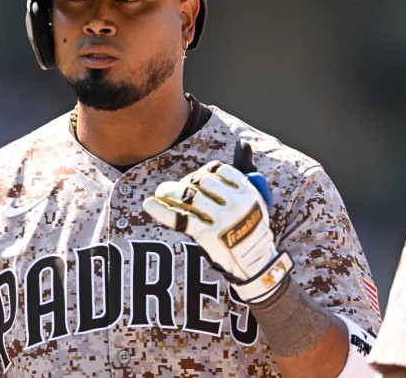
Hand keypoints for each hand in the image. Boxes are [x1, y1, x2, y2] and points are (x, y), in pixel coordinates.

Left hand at [143, 140, 291, 302]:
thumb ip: (246, 170)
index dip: (203, 173)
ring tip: (161, 193)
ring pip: (188, 196)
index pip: (217, 169)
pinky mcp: (207, 235)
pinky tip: (149, 204)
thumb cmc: (252, 226)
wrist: (255, 263)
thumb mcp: (256, 197)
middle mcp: (235, 202)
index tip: (196, 180)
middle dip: (185, 182)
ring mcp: (221, 219)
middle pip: (199, 180)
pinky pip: (179, 218)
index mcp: (247, 190)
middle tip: (174, 188)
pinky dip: (161, 210)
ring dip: (170, 192)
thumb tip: (242, 143)